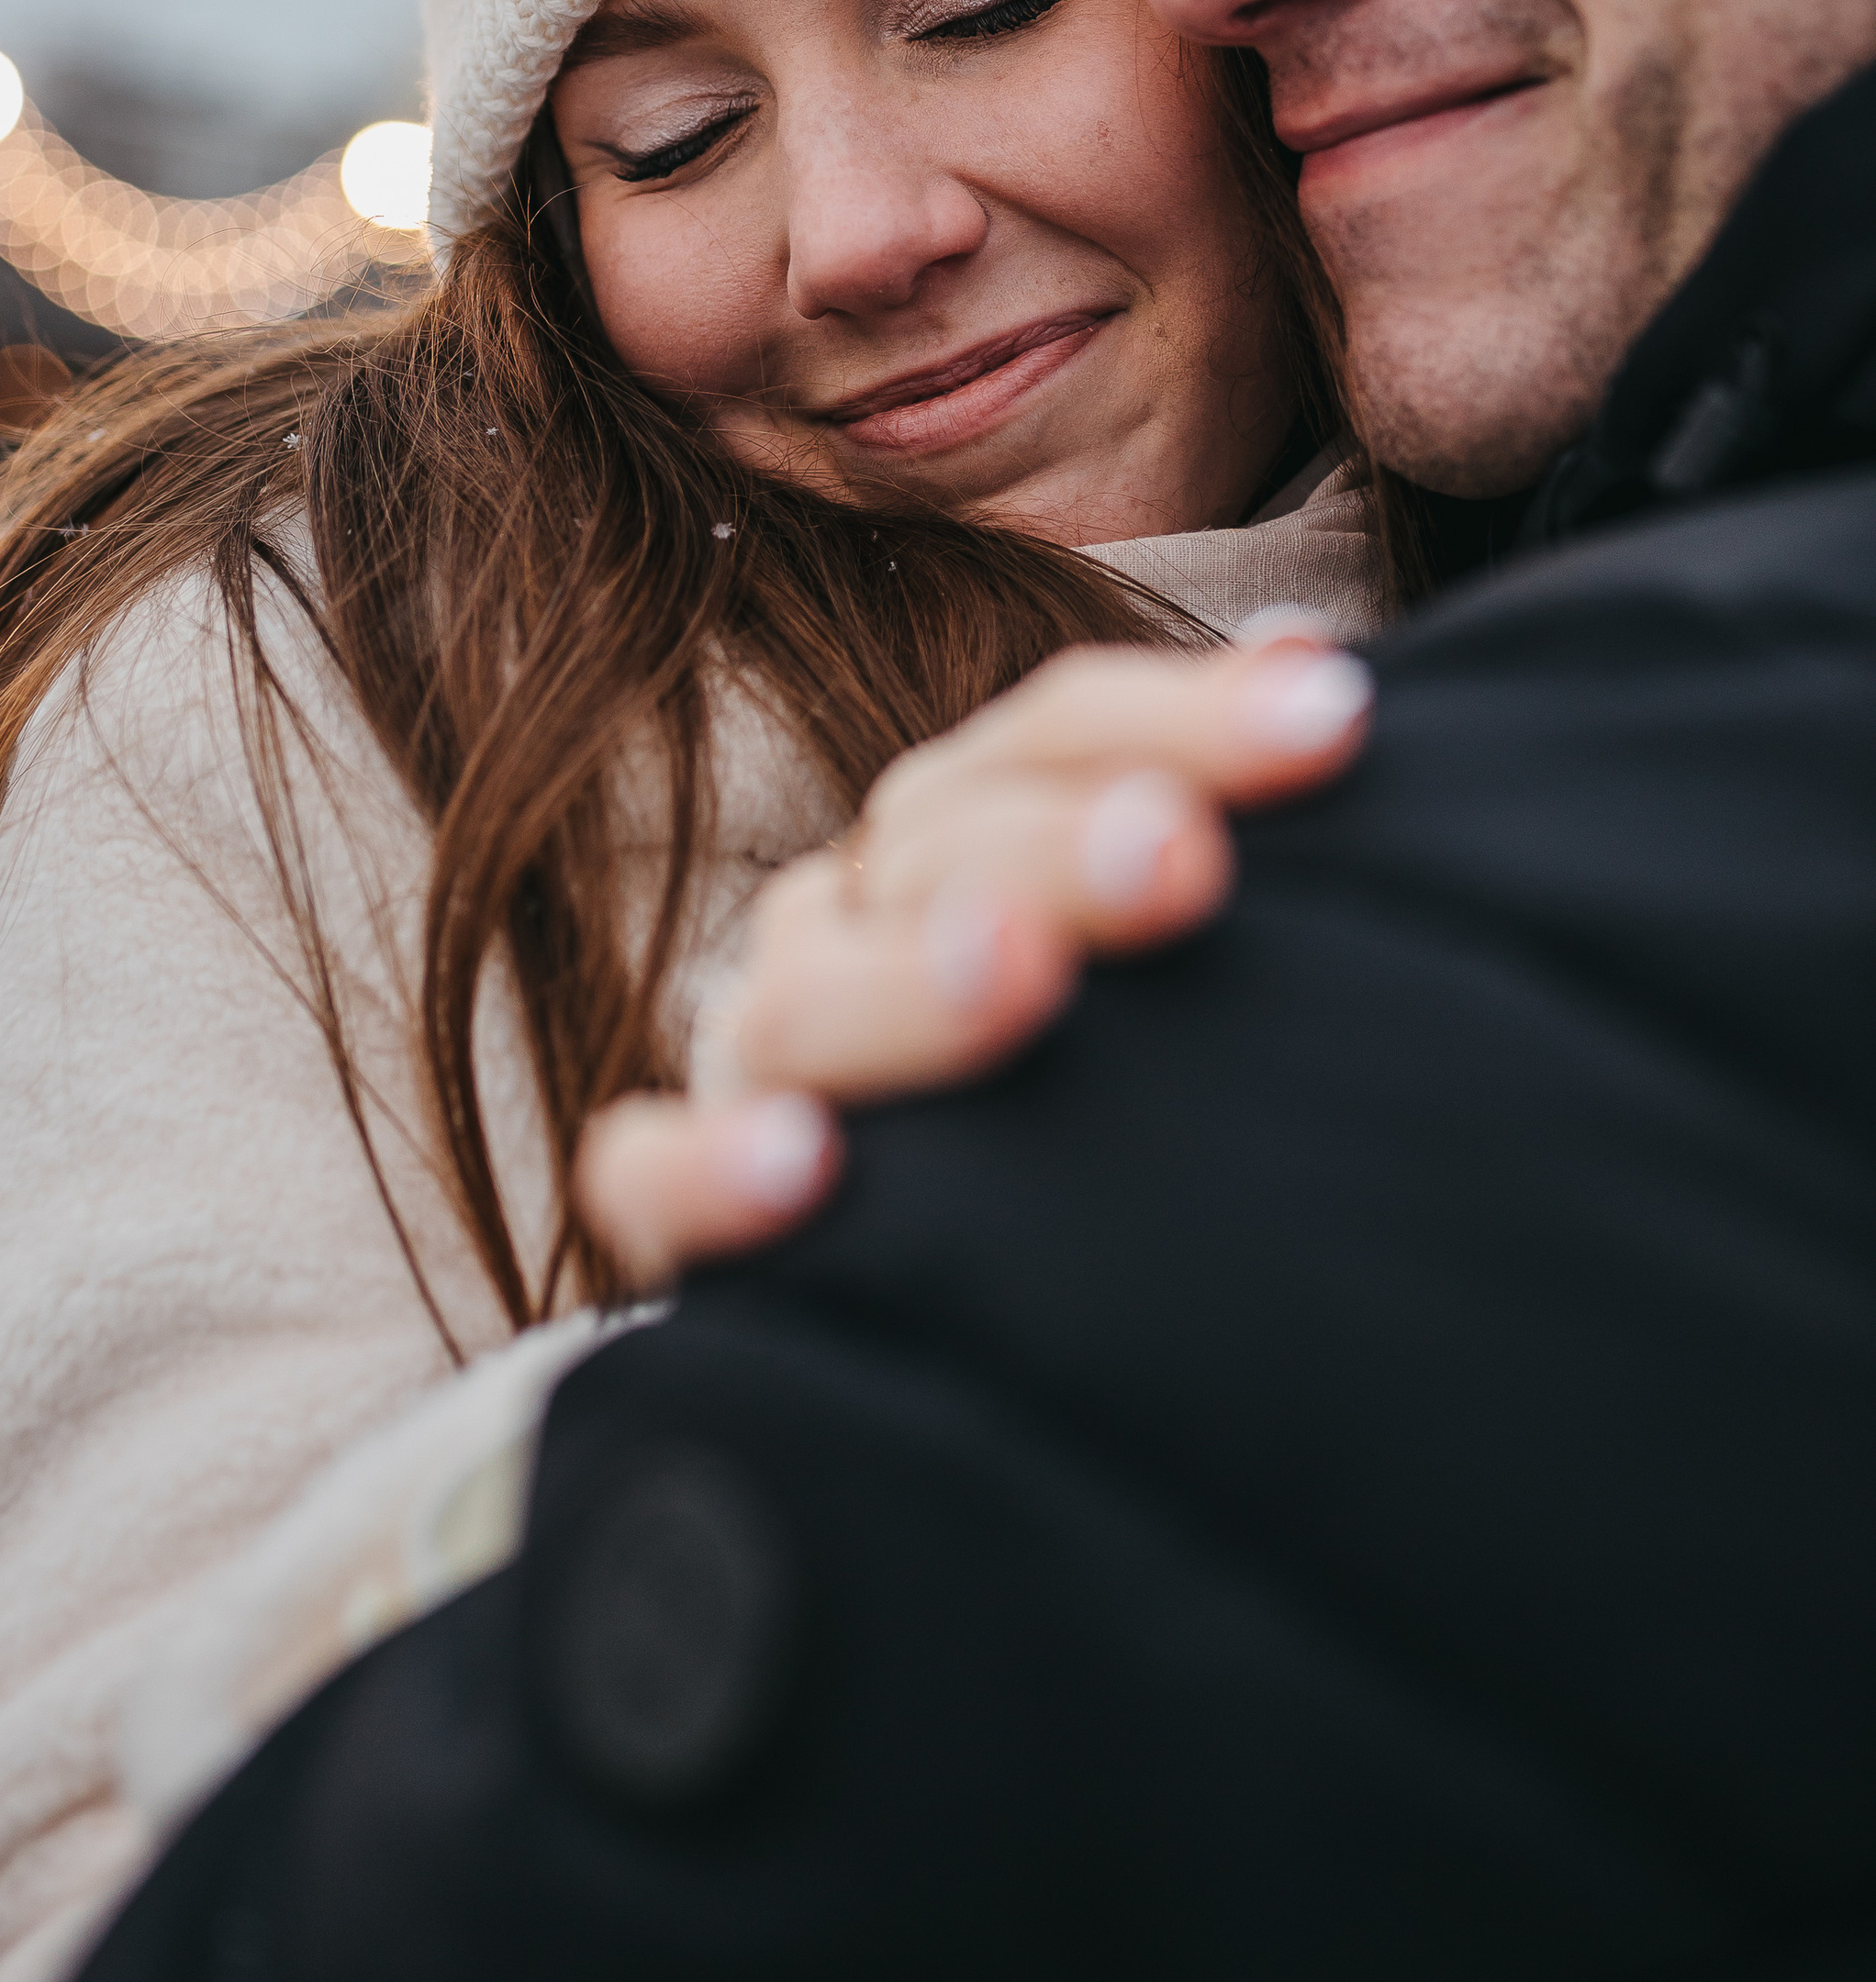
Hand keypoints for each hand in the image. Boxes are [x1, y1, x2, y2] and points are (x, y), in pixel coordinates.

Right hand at [575, 627, 1373, 1286]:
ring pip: (803, 1004)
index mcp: (960, 838)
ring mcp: (761, 1065)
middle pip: (932, 851)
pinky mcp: (683, 1212)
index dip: (1188, 718)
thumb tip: (1313, 658)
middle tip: (1180, 852)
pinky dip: (709, 1165)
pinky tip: (804, 1166)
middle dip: (1060, 844)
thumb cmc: (1103, 1101)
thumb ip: (1208, 804)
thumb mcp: (1156, 944)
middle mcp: (850, 926)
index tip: (1331, 717)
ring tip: (1017, 975)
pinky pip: (651, 1177)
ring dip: (910, 987)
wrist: (960, 1323)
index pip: (1054, 739)